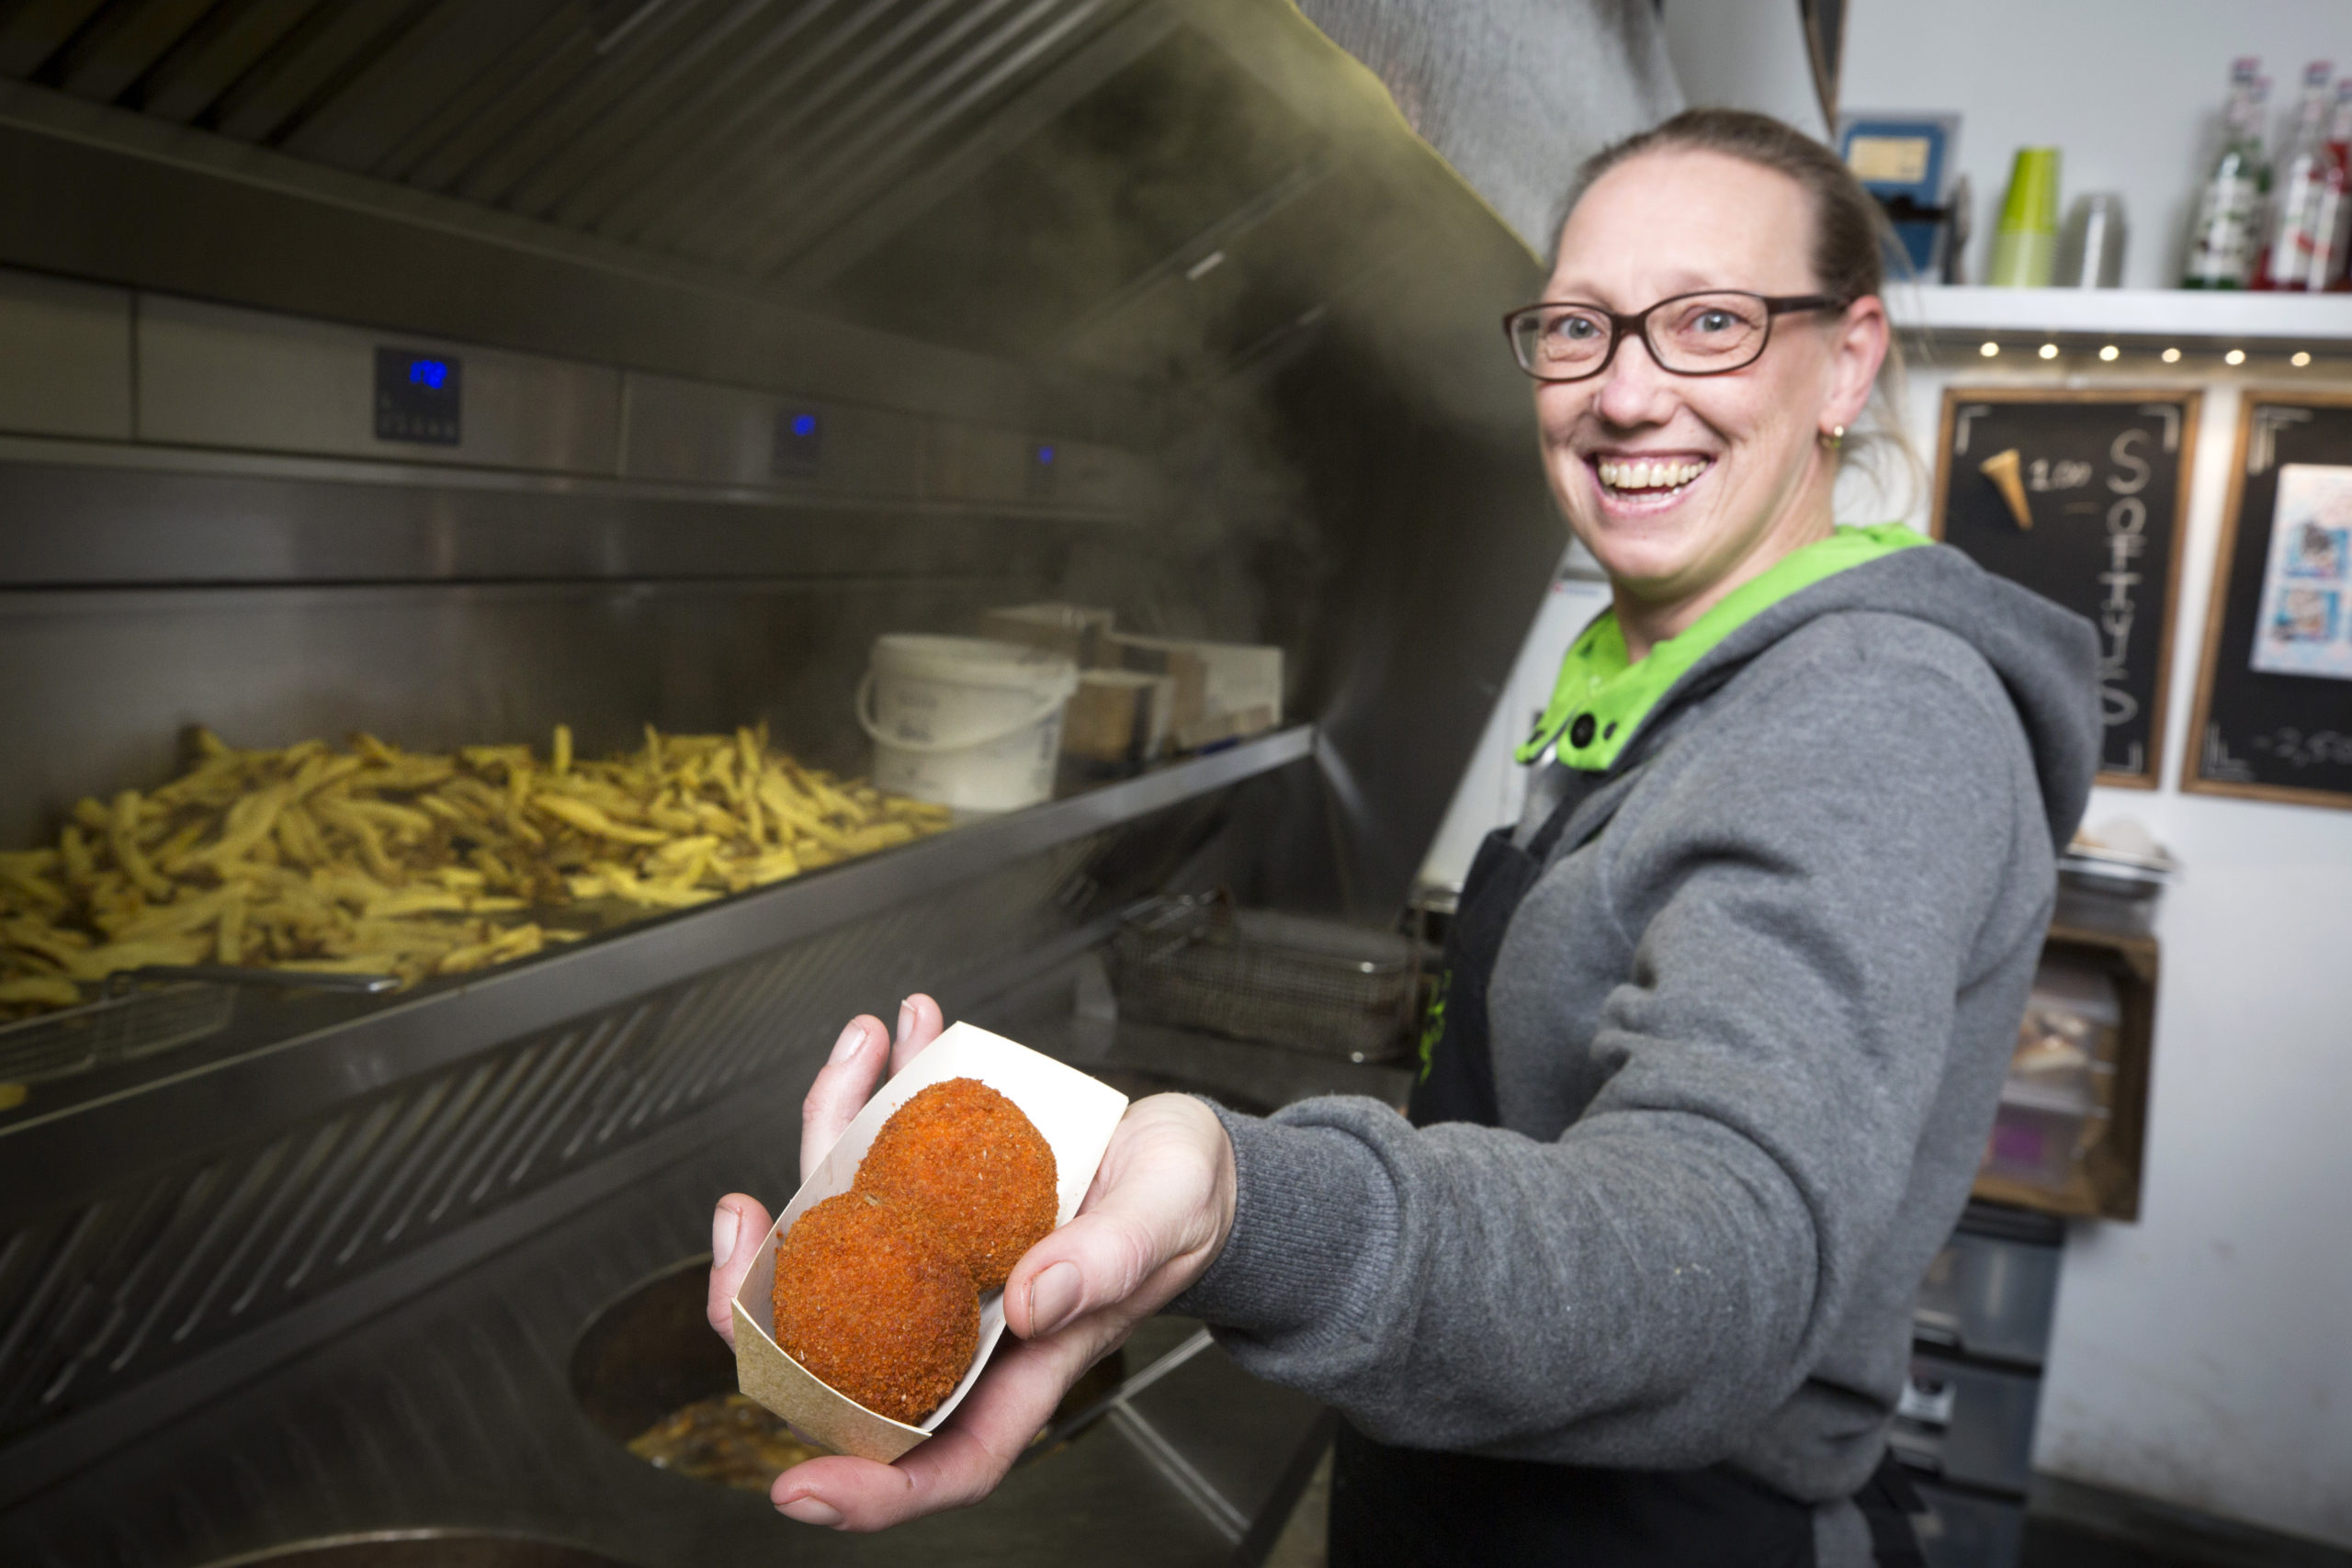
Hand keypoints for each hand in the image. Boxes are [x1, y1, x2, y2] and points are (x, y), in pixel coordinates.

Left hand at [705, 992, 1238, 1530]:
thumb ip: (1108, 1260)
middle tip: (739, 1219)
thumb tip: (1030, 1298)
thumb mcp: (1165, 1220)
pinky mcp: (934, 1194)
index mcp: (1023, 1366)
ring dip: (828, 1134)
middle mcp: (960, 1321)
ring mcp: (937, 1257)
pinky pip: (878, 1157)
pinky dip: (874, 1091)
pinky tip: (893, 1035)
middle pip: (840, 1346)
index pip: (942, 1458)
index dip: (870, 1489)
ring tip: (859, 1052)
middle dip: (764, 1290)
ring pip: (844, 1231)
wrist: (1186, 1155)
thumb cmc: (1188, 1206)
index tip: (799, 1488)